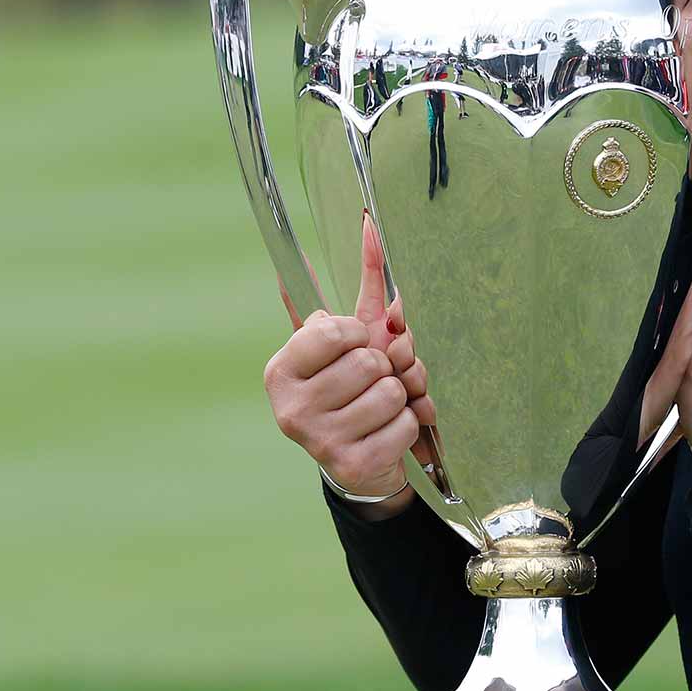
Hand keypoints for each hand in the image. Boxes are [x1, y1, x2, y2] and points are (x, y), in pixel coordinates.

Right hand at [263, 212, 437, 512]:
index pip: (333, 330)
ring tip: (383, 408)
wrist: (361, 461)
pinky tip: (388, 434)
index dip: (358, 333)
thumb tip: (369, 224)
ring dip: (401, 398)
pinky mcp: (351, 465)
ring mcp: (319, 440)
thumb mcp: (356, 337)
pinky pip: (405, 425)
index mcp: (282, 370)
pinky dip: (409, 426)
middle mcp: (291, 407)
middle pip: (369, 362)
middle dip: (386, 368)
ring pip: (392, 394)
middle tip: (374, 383)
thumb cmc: (357, 389)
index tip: (355, 345)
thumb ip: (365, 286)